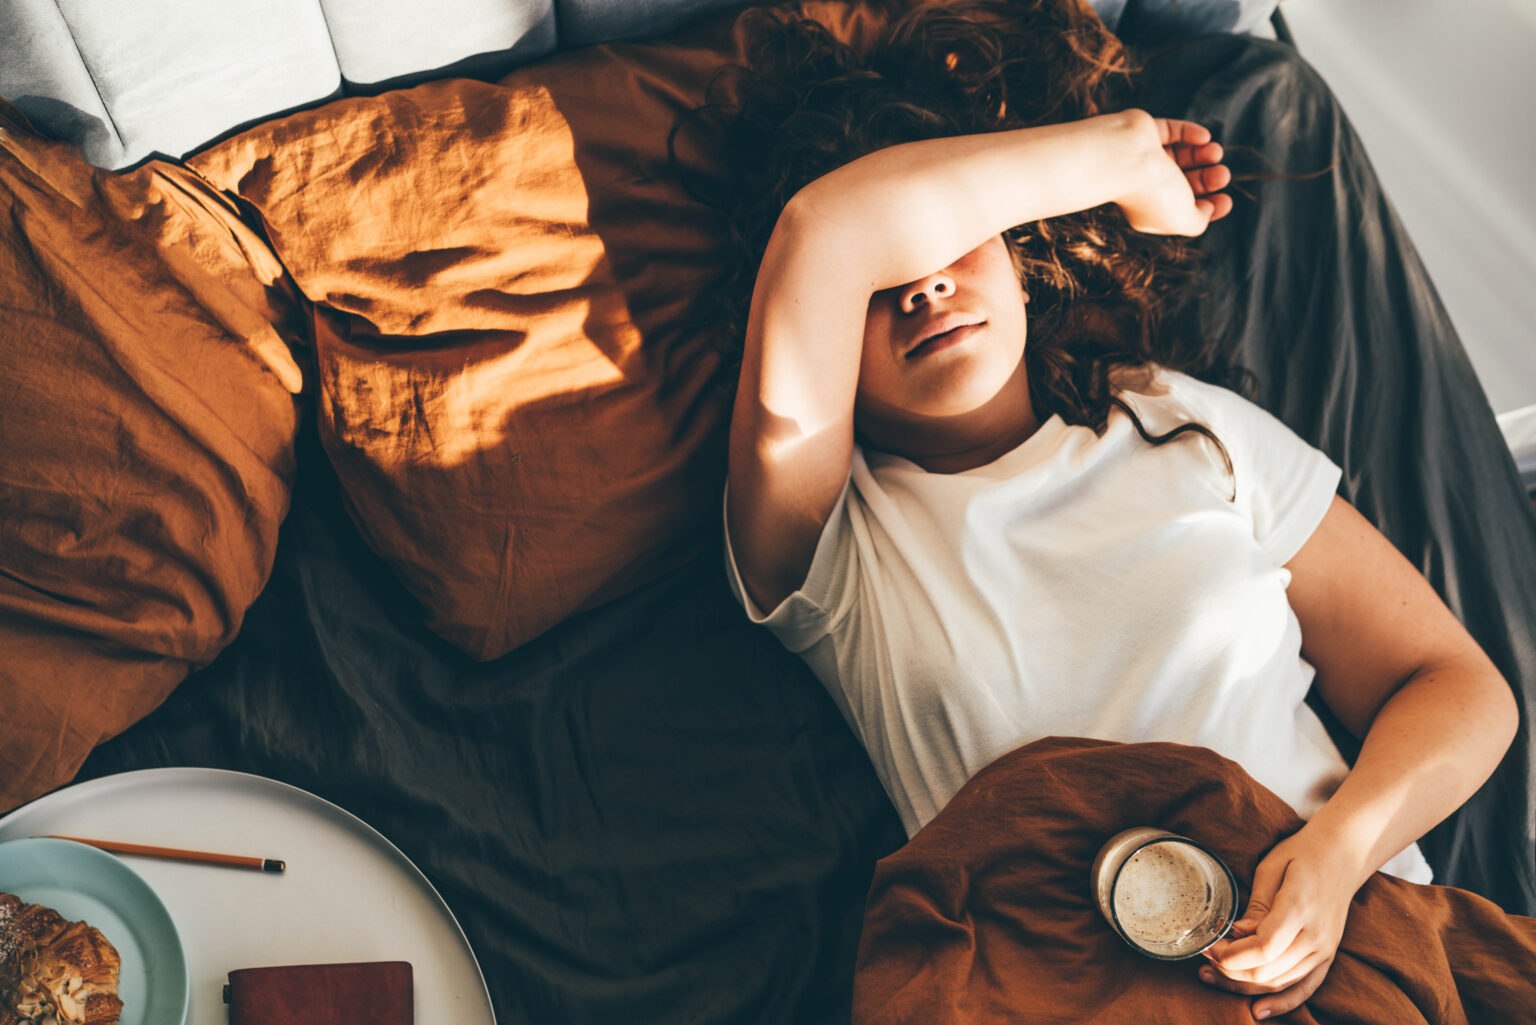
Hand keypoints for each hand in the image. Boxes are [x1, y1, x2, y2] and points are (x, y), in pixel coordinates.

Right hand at [1114, 115, 1231, 235]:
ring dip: (1203, 154)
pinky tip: (1204, 137)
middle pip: (1185, 182)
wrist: (1122, 158)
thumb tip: (1208, 207)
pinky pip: (1173, 132)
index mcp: (1150, 211)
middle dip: (1208, 179)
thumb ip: (1199, 220)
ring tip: (1215, 152)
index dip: (1209, 206)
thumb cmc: (1150, 192)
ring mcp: (1144, 159)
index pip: (1183, 210)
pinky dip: (1191, 133)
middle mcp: (1145, 186)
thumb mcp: (1182, 219)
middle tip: (1223, 174)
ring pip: (1180, 156)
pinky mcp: (1144, 132)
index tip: (1225, 200)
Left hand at [1197, 832, 1356, 1019]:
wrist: (1344, 855)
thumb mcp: (1271, 867)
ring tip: (1213, 976)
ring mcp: (1325, 950)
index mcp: (1299, 908)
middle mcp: (1316, 936)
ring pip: (1280, 982)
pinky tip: (1257, 1011)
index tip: (1208, 947)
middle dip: (1229, 970)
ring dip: (1244, 986)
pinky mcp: (1327, 956)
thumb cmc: (1302, 854)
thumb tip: (1236, 934)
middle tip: (1204, 959)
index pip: (1263, 947)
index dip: (1231, 955)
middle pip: (1268, 970)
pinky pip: (1305, 988)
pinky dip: (1282, 1003)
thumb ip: (1256, 905)